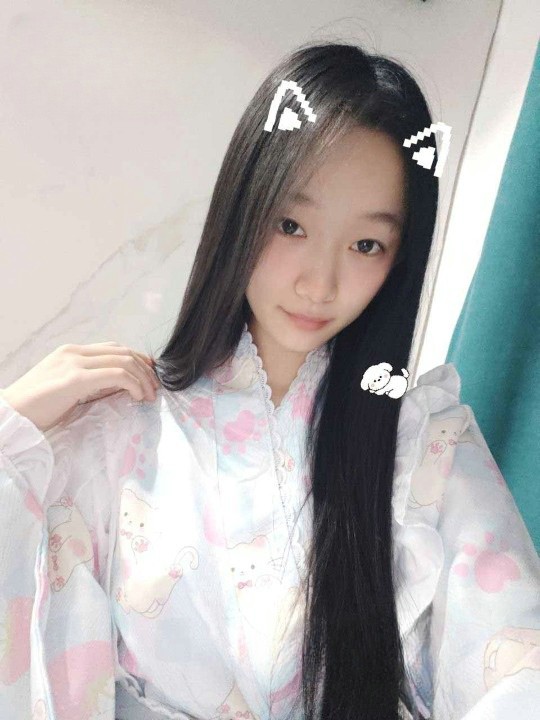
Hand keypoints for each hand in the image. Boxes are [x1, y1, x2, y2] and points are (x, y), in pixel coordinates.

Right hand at [0, 342, 159, 431]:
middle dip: (145, 370)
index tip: (150, 376)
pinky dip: (133, 384)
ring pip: (124, 361)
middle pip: (123, 352)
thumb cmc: (35, 408)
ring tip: (148, 396)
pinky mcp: (74, 378)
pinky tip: (136, 397)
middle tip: (154, 389)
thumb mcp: (67, 389)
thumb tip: (121, 386)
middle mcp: (74, 352)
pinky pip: (116, 375)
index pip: (114, 348)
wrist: (8, 416)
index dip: (138, 360)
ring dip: (143, 379)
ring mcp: (74, 363)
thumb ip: (91, 382)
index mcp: (71, 352)